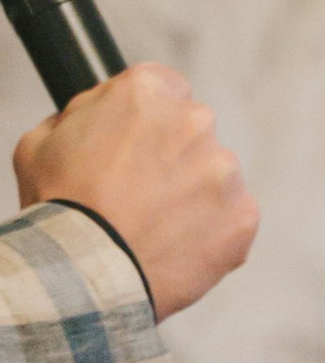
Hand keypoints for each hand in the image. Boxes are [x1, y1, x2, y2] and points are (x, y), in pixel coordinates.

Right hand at [15, 62, 257, 315]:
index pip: (163, 87)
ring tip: (153, 228)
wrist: (88, 275)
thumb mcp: (42, 141)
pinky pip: (232, 219)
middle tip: (138, 193)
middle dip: (172, 156)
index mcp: (146, 91)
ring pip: (214, 176)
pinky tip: (175, 248)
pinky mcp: (245, 216)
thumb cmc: (58, 208)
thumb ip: (81, 114)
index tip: (134, 145)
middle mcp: (195, 121)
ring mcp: (225, 170)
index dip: (146, 119)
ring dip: (192, 195)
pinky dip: (211, 233)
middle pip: (192, 131)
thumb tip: (100, 110)